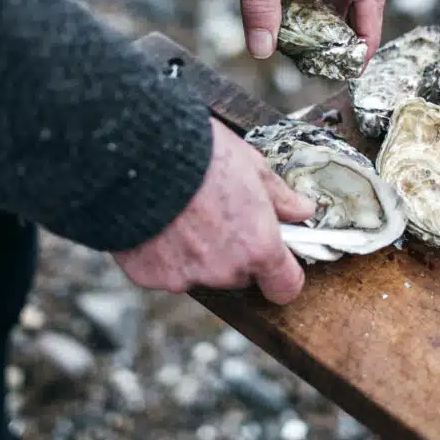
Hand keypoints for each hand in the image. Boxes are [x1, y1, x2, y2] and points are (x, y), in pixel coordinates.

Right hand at [111, 118, 316, 304]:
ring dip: (196, 252)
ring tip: (181, 212)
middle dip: (234, 251)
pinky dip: (162, 252)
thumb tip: (302, 209)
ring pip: (201, 272)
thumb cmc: (199, 152)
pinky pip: (164, 270)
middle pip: (239, 275)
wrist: (138, 152)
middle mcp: (224, 270)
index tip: (279, 260)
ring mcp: (185, 276)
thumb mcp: (251, 165)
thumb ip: (279, 196)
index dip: (283, 274)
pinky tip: (157, 220)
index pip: (285, 287)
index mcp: (258, 246)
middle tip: (218, 214)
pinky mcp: (150, 275)